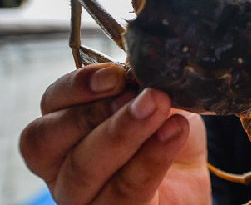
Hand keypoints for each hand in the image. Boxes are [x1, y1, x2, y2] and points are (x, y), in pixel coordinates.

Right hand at [19, 63, 209, 204]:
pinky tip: (174, 132)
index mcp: (66, 126)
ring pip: (83, 168)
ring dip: (124, 132)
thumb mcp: (156, 101)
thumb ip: (143, 86)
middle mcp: (62, 163)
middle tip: (143, 95)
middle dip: (97, 111)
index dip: (77, 86)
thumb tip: (143, 69)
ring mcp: (82, 195)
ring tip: (160, 108)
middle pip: (50, 139)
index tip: (115, 74)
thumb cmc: (163, 133)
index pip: (50, 103)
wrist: (190, 176)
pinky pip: (124, 191)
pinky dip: (151, 158)